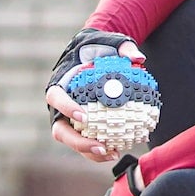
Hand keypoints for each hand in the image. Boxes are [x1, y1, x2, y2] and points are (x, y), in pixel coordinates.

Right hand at [46, 35, 146, 162]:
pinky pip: (85, 142)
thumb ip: (124, 48)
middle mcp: (59, 106)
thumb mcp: (111, 42)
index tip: (83, 116)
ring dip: (89, 151)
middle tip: (100, 145)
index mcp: (60, 83)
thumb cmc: (99, 49)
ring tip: (112, 153)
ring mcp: (67, 119)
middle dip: (78, 142)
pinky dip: (99, 150)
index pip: (55, 97)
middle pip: (60, 129)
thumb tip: (139, 58)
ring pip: (72, 141)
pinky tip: (117, 151)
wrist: (93, 55)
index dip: (66, 108)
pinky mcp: (78, 128)